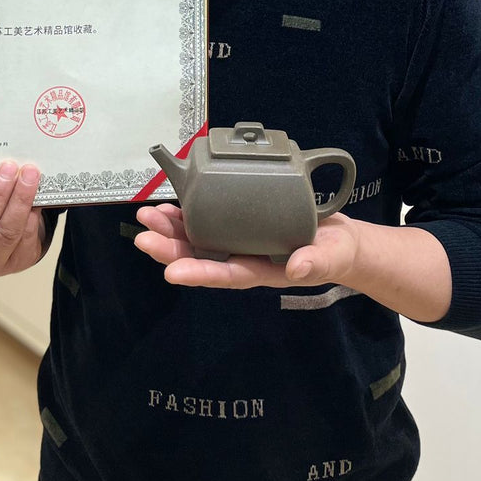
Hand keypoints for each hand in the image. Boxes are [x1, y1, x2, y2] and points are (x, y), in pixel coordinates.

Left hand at [133, 203, 360, 289]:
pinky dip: (187, 214)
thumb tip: (297, 268)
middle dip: (171, 249)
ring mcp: (239, 241)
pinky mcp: (239, 224)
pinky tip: (169, 206)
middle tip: (143, 237)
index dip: (199, 273)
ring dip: (171, 231)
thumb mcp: (331, 257)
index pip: (227, 274)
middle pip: (202, 258)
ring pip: (198, 240)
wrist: (338, 241)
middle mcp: (244, 258)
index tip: (171, 272)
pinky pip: (208, 221)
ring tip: (146, 218)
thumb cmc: (334, 252)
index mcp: (262, 271)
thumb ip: (315, 262)